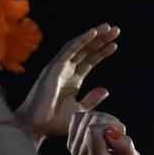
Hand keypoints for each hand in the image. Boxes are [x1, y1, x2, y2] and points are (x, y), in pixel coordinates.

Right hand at [14, 24, 118, 144]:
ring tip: (108, 27)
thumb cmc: (55, 122)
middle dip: (101, 40)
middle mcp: (66, 71)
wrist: (38, 126)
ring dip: (94, 36)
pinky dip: (82, 40)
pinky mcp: (54, 67)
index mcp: (72, 80)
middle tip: (116, 29)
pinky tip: (94, 33)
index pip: (90, 61)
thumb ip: (92, 99)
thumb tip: (106, 90)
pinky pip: (70, 49)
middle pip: (86, 50)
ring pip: (79, 46)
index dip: (102, 51)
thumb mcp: (81, 111)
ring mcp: (59, 67)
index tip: (115, 44)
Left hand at [66, 110, 144, 154]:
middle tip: (119, 134)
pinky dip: (93, 118)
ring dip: (103, 119)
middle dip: (108, 121)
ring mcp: (73, 148)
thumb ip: (124, 147)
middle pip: (90, 121)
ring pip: (85, 116)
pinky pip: (78, 117)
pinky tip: (103, 129)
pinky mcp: (72, 141)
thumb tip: (112, 132)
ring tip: (113, 133)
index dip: (111, 125)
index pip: (93, 130)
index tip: (122, 133)